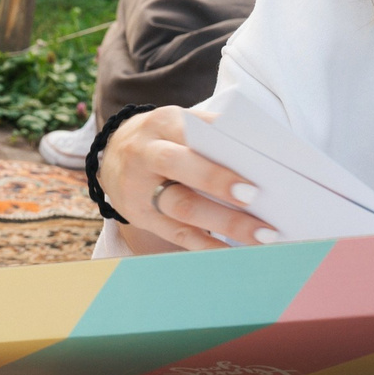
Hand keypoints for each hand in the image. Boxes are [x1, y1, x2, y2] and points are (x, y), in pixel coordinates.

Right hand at [99, 107, 277, 250]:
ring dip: (224, 223)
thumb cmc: (163, 138)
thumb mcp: (180, 123)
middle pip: (179, 167)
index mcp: (162, 123)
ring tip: (261, 235)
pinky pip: (175, 233)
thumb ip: (213, 131)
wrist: (111, 156)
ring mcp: (138, 188)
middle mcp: (145, 154)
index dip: (216, 152)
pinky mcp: (139, 216)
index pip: (190, 135)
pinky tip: (234, 252)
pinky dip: (207, 245)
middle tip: (255, 198)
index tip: (251, 171)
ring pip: (181, 207)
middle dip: (217, 183)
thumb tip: (262, 150)